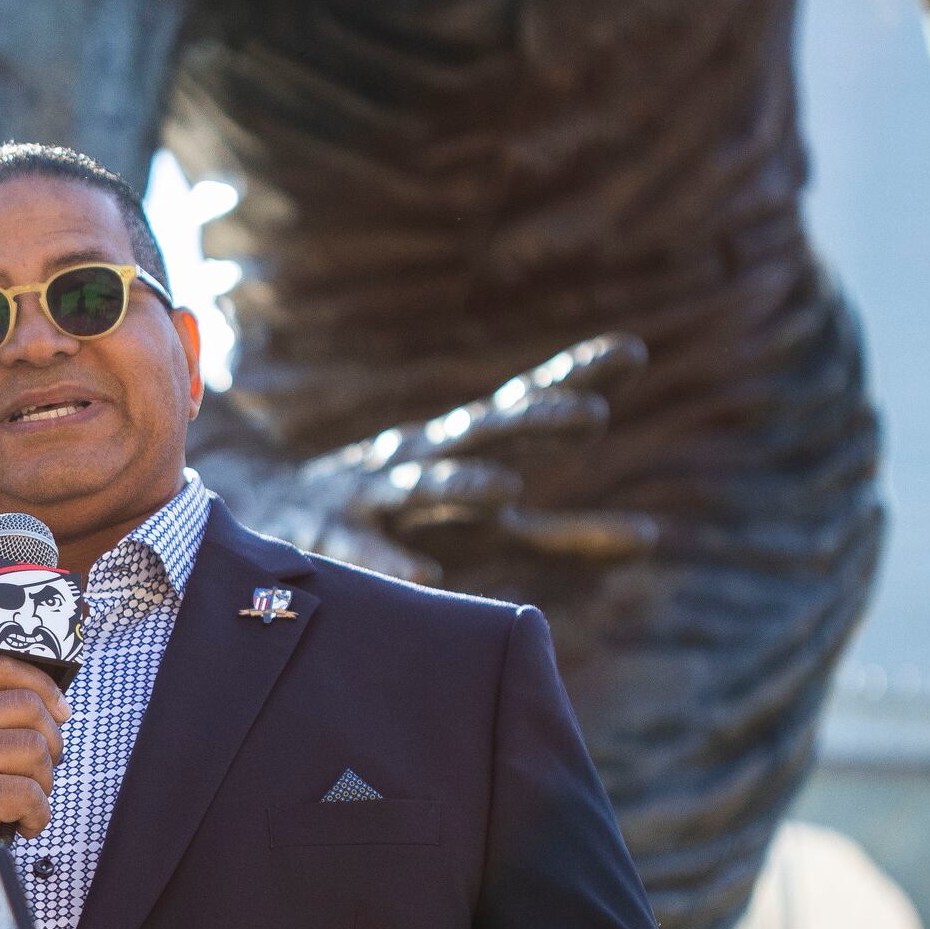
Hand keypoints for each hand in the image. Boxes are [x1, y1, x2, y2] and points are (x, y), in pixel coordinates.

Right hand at [0, 654, 66, 852]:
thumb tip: (54, 712)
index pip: (2, 672)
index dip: (42, 686)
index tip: (60, 710)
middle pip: (29, 708)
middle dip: (50, 742)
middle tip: (42, 770)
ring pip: (35, 748)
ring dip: (42, 781)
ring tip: (24, 802)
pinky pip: (31, 793)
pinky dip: (37, 815)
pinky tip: (21, 824)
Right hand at [205, 334, 656, 583]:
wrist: (275, 520)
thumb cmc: (407, 528)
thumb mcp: (492, 532)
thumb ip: (565, 534)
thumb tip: (654, 539)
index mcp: (463, 451)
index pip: (522, 408)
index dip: (572, 379)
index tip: (632, 352)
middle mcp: (423, 460)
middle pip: (483, 433)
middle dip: (533, 423)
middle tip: (589, 418)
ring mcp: (376, 496)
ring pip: (422, 485)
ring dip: (461, 484)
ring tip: (503, 492)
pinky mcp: (334, 539)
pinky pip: (364, 549)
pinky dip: (392, 560)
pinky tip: (424, 577)